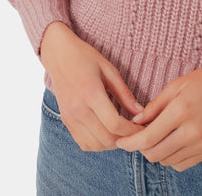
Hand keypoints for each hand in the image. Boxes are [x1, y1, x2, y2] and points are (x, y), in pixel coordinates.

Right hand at [40, 21, 144, 151]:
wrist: (58, 55)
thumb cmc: (85, 57)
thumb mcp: (109, 70)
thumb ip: (124, 93)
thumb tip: (140, 112)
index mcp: (91, 93)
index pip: (115, 124)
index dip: (132, 130)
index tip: (143, 126)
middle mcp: (78, 109)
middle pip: (107, 138)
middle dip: (125, 139)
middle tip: (136, 131)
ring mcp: (70, 118)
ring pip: (96, 145)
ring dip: (112, 144)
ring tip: (123, 132)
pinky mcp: (66, 122)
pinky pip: (84, 144)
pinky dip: (98, 144)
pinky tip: (107, 132)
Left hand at [115, 61, 201, 171]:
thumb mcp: (176, 85)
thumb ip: (155, 105)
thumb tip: (136, 122)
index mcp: (181, 111)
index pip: (148, 137)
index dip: (130, 142)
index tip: (120, 141)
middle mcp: (192, 132)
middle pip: (155, 153)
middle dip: (140, 148)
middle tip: (136, 136)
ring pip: (167, 161)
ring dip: (155, 152)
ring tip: (154, 136)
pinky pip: (182, 164)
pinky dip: (170, 157)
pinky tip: (169, 142)